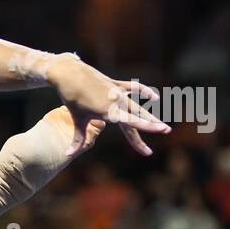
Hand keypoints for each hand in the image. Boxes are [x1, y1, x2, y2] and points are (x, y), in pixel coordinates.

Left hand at [49, 54, 166, 156]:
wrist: (69, 74)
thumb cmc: (72, 99)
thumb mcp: (77, 120)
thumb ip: (78, 139)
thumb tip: (67, 154)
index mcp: (109, 112)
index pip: (132, 122)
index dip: (148, 127)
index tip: (162, 129)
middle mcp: (117, 102)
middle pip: (137, 118)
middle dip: (150, 128)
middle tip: (160, 139)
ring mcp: (118, 92)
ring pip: (137, 106)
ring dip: (149, 116)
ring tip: (161, 125)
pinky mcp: (116, 84)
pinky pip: (134, 88)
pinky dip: (144, 91)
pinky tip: (154, 97)